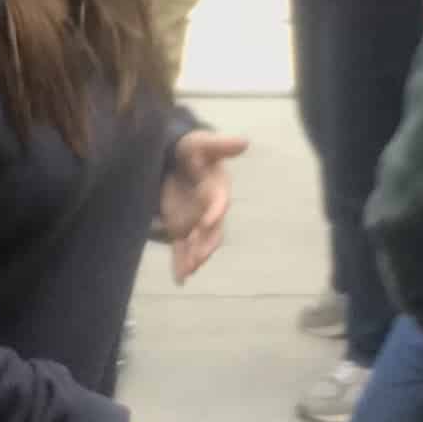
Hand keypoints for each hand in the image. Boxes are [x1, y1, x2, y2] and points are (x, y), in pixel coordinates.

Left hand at [160, 132, 247, 282]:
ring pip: (198, 244)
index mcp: (218, 189)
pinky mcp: (182, 229)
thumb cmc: (192, 150)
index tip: (207, 222)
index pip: (219, 203)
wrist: (177, 160)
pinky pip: (182, 249)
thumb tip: (245, 141)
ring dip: (193, 258)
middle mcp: (211, 210)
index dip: (215, 213)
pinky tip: (179, 280)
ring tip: (187, 272)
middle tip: (198, 258)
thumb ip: (220, 145)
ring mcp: (197, 222)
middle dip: (205, 244)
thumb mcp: (202, 143)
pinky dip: (181, 264)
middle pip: (212, 231)